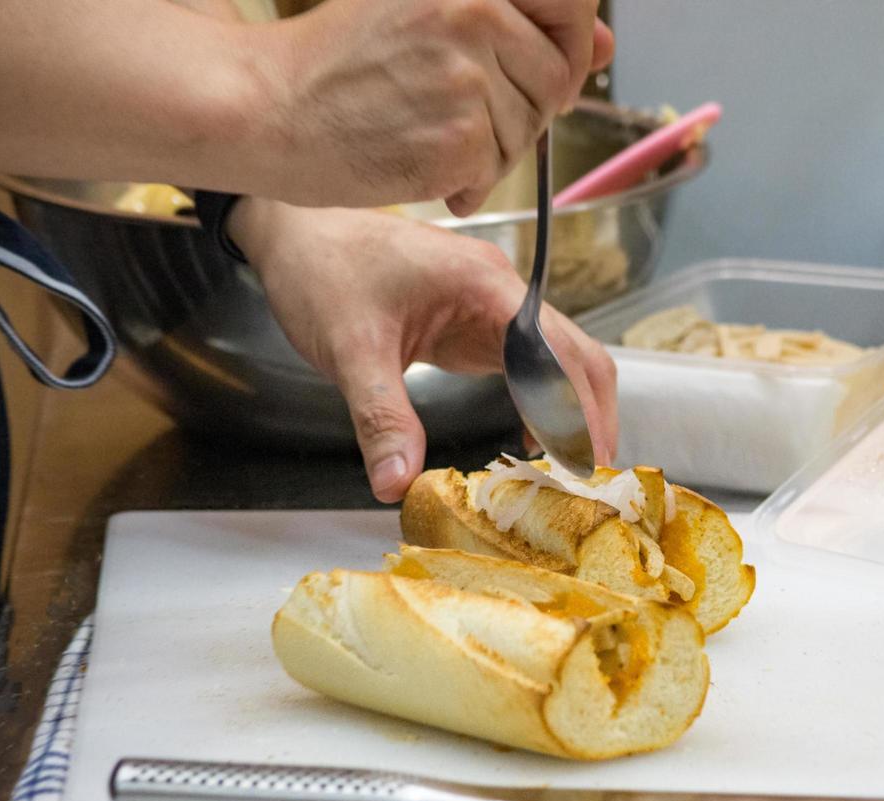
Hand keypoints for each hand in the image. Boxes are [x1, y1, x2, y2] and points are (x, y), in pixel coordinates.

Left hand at [231, 199, 617, 501]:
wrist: (293, 233)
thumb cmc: (322, 270)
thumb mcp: (350, 350)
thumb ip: (381, 418)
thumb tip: (398, 484)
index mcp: (486, 286)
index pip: (559, 351)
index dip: (581, 410)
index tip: (586, 464)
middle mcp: (499, 292)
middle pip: (574, 353)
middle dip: (589, 414)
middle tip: (589, 478)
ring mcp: (488, 306)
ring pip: (554, 360)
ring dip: (568, 410)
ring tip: (569, 469)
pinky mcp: (471, 322)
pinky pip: (522, 364)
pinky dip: (536, 401)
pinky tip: (530, 438)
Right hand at [259, 0, 612, 215]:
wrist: (269, 108)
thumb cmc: (336, 63)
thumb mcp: (424, 10)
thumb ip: (517, 20)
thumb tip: (603, 43)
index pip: (572, 3)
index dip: (569, 44)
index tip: (542, 67)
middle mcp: (478, 12)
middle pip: (557, 77)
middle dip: (526, 108)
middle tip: (468, 116)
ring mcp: (470, 76)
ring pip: (527, 130)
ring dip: (491, 151)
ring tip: (428, 140)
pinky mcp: (460, 138)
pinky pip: (496, 172)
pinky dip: (467, 185)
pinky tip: (425, 171)